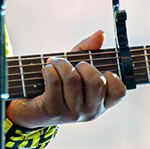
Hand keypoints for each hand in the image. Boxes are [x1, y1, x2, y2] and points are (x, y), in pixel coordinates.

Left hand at [6, 31, 126, 129]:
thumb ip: (89, 49)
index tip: (96, 69)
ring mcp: (73, 114)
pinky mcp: (54, 112)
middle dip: (82, 65)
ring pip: (73, 80)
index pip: (119, 91)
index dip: (110, 75)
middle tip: (73, 65)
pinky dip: (49, 69)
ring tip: (55, 63)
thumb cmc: (59, 82)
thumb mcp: (76, 65)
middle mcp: (91, 111)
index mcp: (102, 102)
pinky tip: (46, 70)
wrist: (31, 104)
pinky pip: (55, 82)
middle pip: (96, 81)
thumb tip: (100, 34)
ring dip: (61, 64)